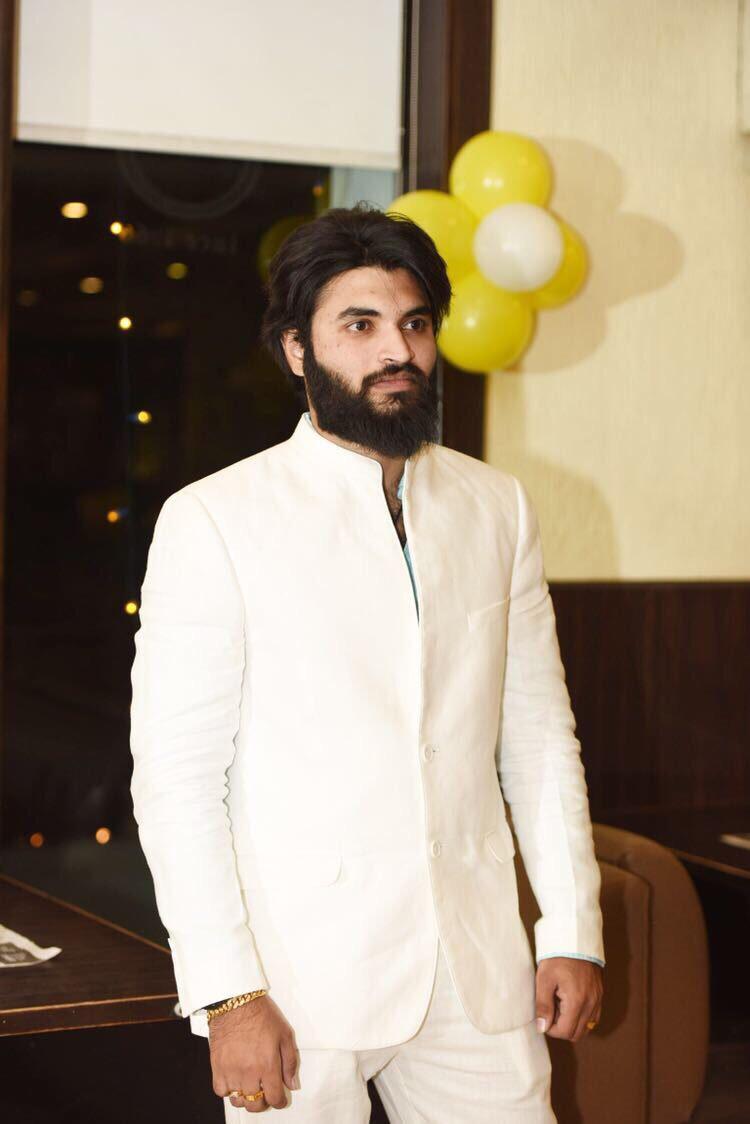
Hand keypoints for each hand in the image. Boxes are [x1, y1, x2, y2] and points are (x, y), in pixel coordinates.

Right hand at [209, 994, 299, 1111]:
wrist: (236, 1002)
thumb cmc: (260, 1014)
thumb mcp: (285, 1034)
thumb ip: (290, 1062)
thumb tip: (291, 1084)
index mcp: (268, 1065)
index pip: (274, 1098)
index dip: (279, 1101)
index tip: (279, 1098)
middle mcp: (249, 1072)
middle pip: (255, 1104)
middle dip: (263, 1102)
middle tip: (265, 1093)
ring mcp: (231, 1071)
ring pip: (238, 1101)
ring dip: (245, 1097)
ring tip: (249, 1086)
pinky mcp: (217, 1067)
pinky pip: (221, 1091)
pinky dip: (228, 1090)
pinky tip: (234, 1080)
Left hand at [535, 957, 603, 1042]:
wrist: (575, 939)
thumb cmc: (558, 957)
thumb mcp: (544, 979)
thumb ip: (543, 1005)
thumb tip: (542, 1027)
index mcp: (577, 1001)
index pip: (565, 1032)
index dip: (551, 1029)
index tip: (544, 1016)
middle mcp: (591, 1004)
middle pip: (577, 1034)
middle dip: (562, 1028)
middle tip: (552, 1009)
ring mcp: (598, 1000)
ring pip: (586, 1027)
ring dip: (572, 1023)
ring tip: (561, 1004)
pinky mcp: (600, 995)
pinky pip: (593, 1017)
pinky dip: (582, 1016)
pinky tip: (570, 1002)